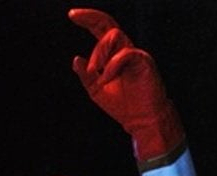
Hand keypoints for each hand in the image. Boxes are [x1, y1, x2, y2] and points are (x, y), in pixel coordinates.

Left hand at [68, 8, 170, 140]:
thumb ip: (86, 75)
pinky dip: (111, 66)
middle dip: (90, 17)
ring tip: (93, 70)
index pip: (100, 30)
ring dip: (99, 51)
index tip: (72, 15)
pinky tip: (105, 78)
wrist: (141, 120)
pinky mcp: (144, 60)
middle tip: (74, 16)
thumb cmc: (123, 106)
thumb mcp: (96, 90)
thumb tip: (76, 59)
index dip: (87, 19)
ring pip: (114, 35)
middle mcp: (124, 50)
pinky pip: (125, 54)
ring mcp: (135, 54)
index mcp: (113, 55)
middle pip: (108, 24)